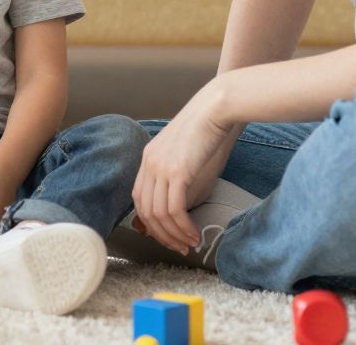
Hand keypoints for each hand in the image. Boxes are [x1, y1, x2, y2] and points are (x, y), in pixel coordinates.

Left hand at [131, 84, 235, 254]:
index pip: (139, 199)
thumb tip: (179, 208)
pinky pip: (174, 210)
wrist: (215, 109)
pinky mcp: (177, 171)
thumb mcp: (185, 155)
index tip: (167, 235)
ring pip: (159, 214)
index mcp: (148, 158)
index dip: (151, 223)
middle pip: (146, 210)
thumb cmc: (207, 130)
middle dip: (162, 235)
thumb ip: (177, 177)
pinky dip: (183, 227)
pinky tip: (194, 233)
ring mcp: (161, 167)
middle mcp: (150, 163)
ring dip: (174, 235)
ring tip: (190, 244)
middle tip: (179, 247)